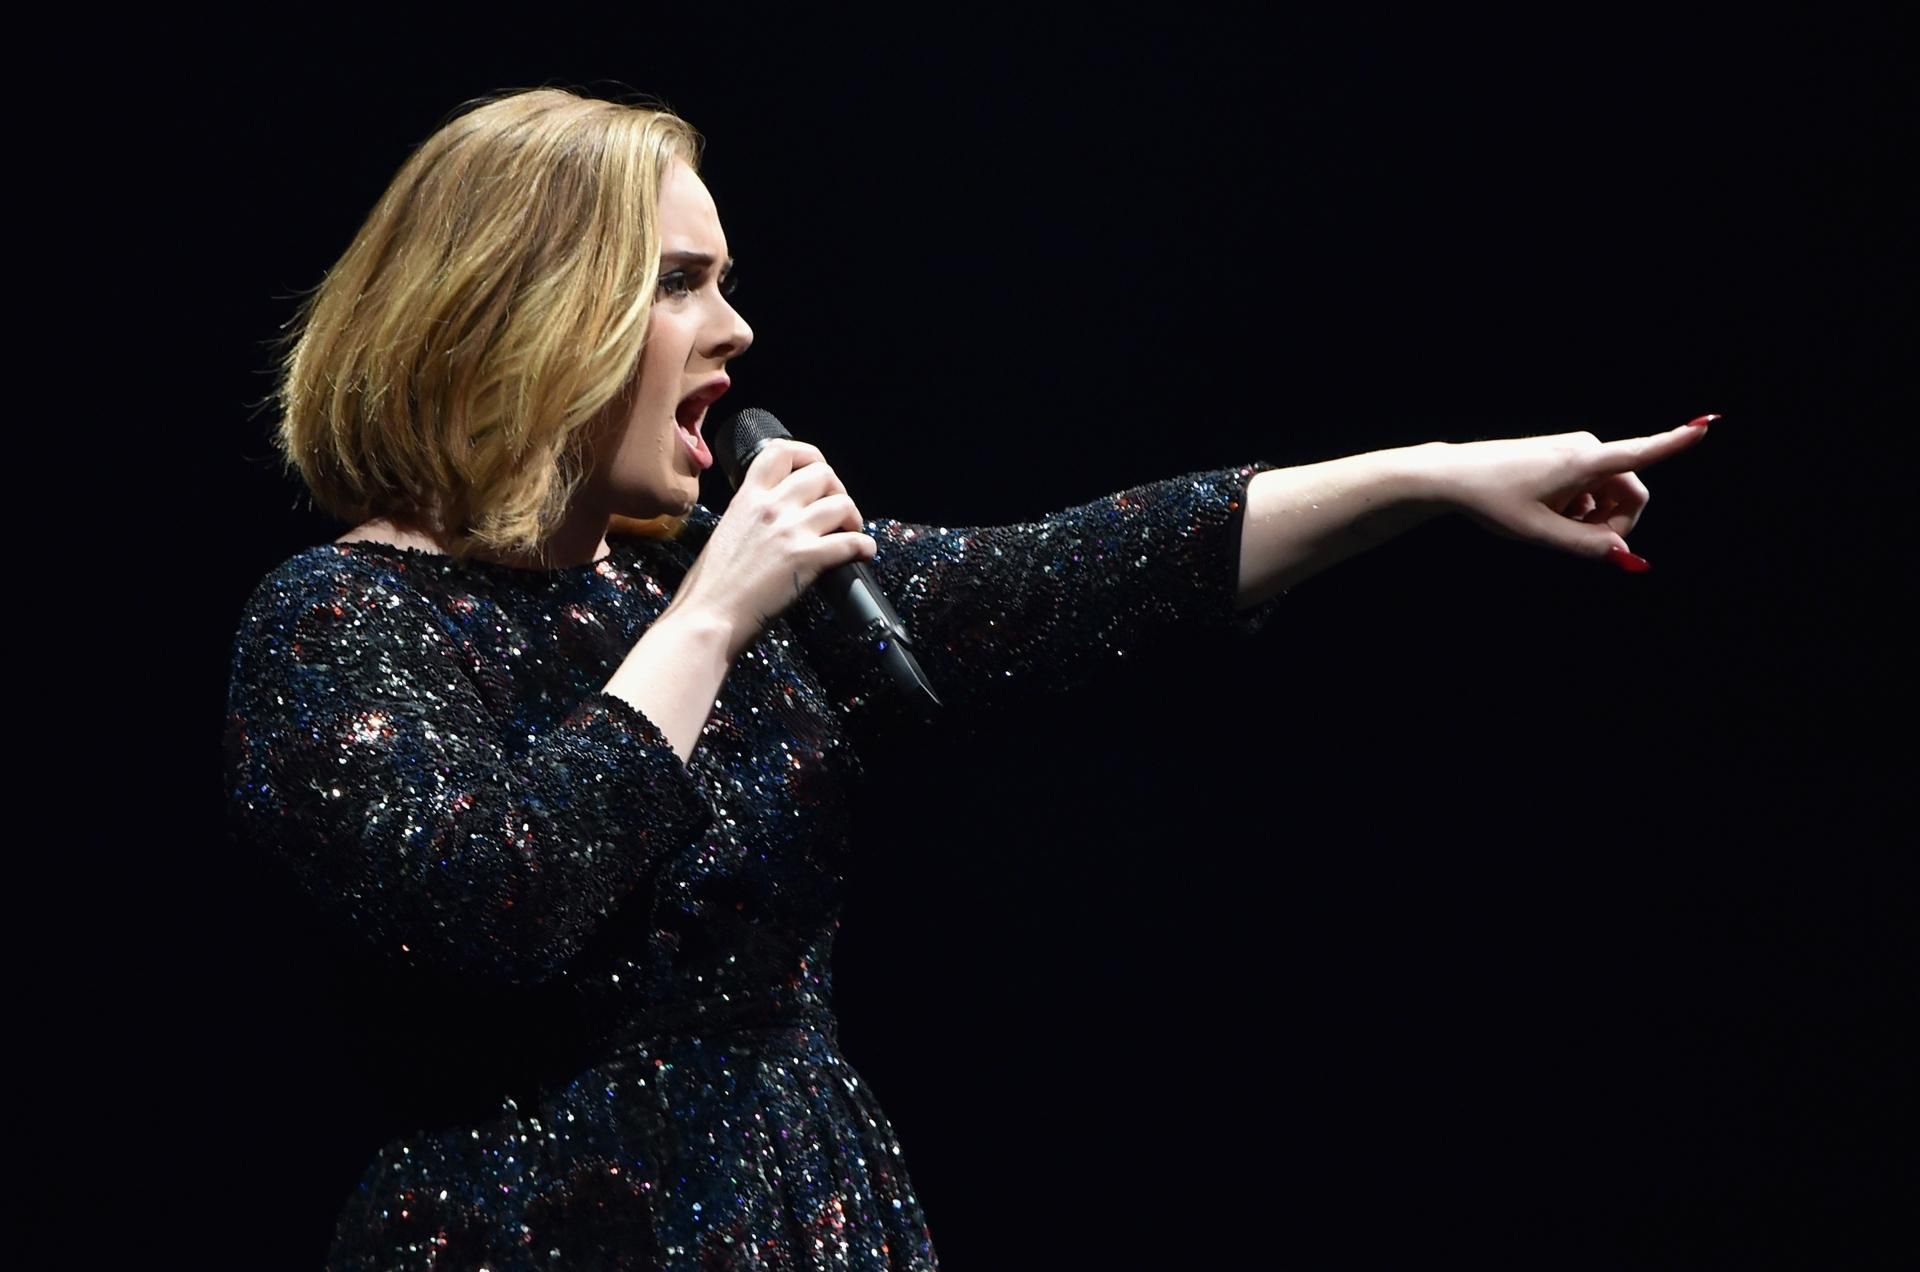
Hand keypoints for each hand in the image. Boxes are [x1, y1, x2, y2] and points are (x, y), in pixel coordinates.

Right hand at [670, 438, 877, 658]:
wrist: (708, 614)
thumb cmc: (710, 583)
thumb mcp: (727, 530)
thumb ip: (752, 516)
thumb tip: (775, 520)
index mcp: (748, 497)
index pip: (782, 450)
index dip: (809, 455)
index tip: (817, 473)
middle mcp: (772, 506)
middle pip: (823, 474)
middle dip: (837, 489)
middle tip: (835, 510)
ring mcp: (791, 530)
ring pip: (843, 503)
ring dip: (853, 517)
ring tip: (850, 531)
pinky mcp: (807, 558)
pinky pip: (852, 542)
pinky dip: (864, 546)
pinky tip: (863, 552)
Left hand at [1426, 415, 1716, 569]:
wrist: (1453, 475)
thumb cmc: (1493, 500)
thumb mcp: (1541, 532)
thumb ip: (1587, 547)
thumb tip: (1629, 558)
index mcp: (1585, 461)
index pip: (1642, 452)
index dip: (1677, 441)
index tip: (1708, 422)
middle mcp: (1586, 449)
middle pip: (1631, 492)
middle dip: (1617, 524)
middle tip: (1585, 546)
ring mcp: (1575, 451)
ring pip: (1609, 493)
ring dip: (1595, 518)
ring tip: (1556, 528)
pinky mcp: (1564, 456)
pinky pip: (1590, 487)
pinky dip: (1580, 507)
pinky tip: (1550, 515)